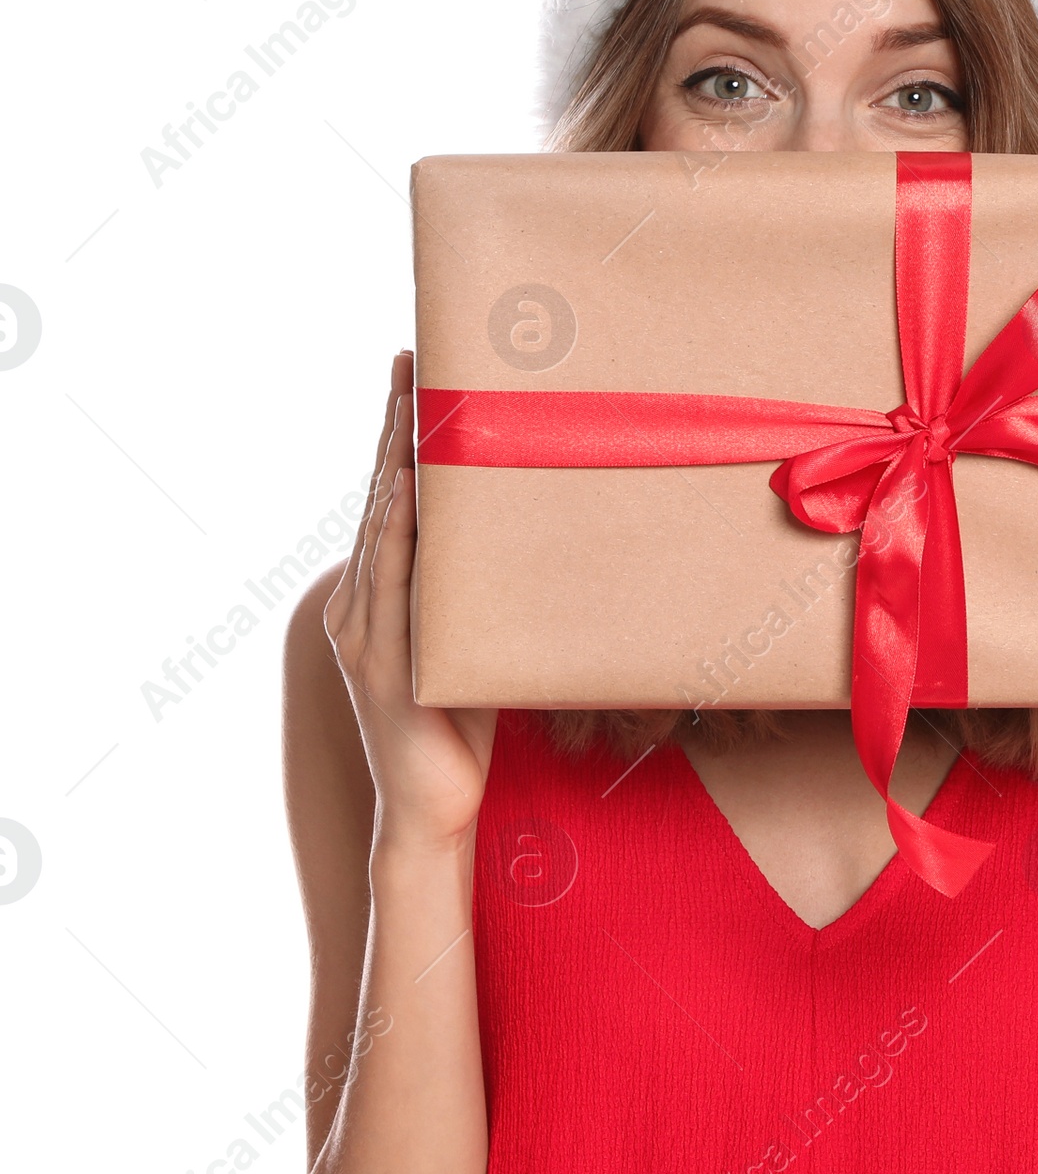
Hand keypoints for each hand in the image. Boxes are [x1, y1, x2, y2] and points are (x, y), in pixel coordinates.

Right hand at [323, 351, 496, 848]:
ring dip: (397, 463)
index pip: (389, 501)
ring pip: (383, 530)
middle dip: (395, 427)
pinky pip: (395, 588)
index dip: (399, 436)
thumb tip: (541, 541)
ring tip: (414, 405)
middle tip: (413, 360)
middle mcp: (361, 605)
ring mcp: (367, 635)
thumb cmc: (461, 728)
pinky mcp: (386, 667)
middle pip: (379, 498)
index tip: (416, 374)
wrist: (434, 812)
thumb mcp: (473, 645)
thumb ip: (483, 597)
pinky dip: (400, 536)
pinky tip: (410, 492)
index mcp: (378, 597)